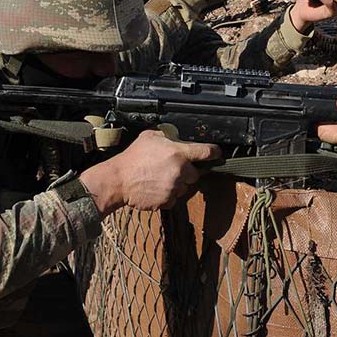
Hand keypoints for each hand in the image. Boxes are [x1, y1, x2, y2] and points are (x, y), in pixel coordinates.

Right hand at [80, 131, 219, 214]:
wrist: (118, 180)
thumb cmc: (133, 157)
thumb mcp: (150, 136)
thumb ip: (168, 136)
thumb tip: (177, 135)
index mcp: (178, 153)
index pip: (206, 152)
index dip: (214, 152)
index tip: (218, 154)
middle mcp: (180, 171)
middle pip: (195, 174)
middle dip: (187, 172)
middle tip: (172, 169)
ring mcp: (174, 188)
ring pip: (184, 188)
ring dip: (177, 184)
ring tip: (160, 178)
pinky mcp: (167, 201)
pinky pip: (174, 199)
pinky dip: (168, 195)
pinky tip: (155, 188)